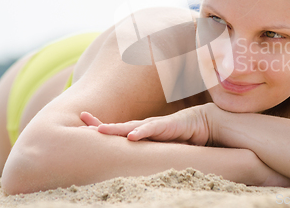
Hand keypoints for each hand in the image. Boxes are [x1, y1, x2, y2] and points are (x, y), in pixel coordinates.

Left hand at [80, 103, 221, 145]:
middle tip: (81, 119)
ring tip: (98, 131)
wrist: (208, 124)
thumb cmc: (186, 138)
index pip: (120, 134)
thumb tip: (139, 170)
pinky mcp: (171, 125)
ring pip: (132, 127)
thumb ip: (152, 156)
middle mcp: (147, 128)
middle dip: (100, 125)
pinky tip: (131, 137)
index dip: (103, 132)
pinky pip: (154, 128)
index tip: (85, 132)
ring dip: (115, 128)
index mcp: (144, 135)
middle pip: (119, 127)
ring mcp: (158, 125)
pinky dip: (142, 132)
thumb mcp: (166, 150)